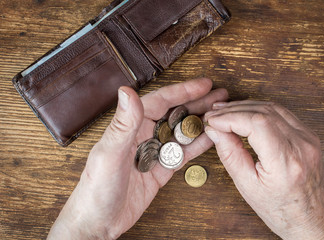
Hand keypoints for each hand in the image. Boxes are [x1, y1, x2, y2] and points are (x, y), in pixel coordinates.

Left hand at [47, 78, 227, 239]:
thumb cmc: (96, 189)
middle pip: (175, 114)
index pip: (160, 102)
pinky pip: (182, 154)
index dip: (183, 91)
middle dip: (198, 103)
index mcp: (130, 127)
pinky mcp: (160, 170)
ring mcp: (154, 153)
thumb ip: (123, 124)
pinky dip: (197, 146)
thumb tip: (127, 90)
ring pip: (181, 133)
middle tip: (219, 96)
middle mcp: (143, 136)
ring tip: (220, 114)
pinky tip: (212, 138)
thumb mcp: (110, 155)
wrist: (98, 223)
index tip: (204, 84)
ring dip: (200, 122)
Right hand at [204, 101, 323, 239]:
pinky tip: (244, 113)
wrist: (308, 217)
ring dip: (245, 107)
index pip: (257, 124)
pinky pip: (281, 113)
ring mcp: (308, 138)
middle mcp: (301, 146)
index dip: (230, 117)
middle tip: (214, 115)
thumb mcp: (246, 185)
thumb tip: (214, 131)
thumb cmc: (278, 208)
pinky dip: (259, 110)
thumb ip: (229, 154)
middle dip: (234, 110)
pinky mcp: (308, 135)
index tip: (212, 121)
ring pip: (272, 108)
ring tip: (224, 111)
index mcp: (286, 162)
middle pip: (264, 111)